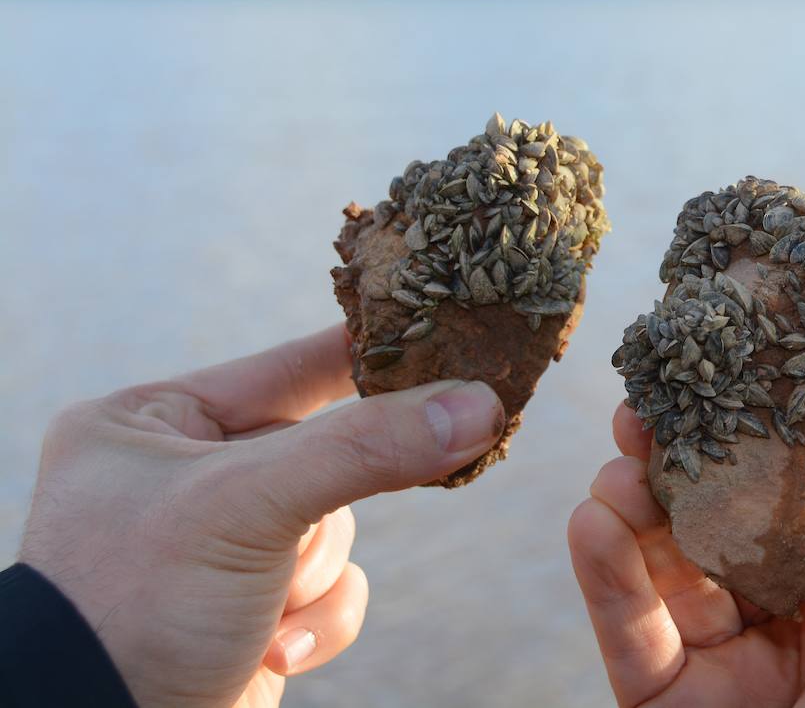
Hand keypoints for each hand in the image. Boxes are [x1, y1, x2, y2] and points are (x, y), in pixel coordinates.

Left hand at [18, 325, 504, 707]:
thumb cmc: (137, 606)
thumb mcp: (248, 504)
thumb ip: (365, 447)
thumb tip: (482, 403)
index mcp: (152, 423)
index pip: (287, 366)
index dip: (371, 356)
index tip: (451, 337)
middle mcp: (182, 478)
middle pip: (326, 454)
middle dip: (329, 503)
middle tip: (424, 461)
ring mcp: (219, 550)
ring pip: (336, 529)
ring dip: (313, 574)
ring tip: (262, 610)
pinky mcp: (250, 612)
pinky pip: (330, 592)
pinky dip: (315, 622)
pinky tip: (270, 651)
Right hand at [568, 403, 804, 707]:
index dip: (783, 440)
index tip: (751, 373)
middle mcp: (790, 630)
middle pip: (728, 527)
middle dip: (690, 464)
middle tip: (654, 402)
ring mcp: (721, 667)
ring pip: (667, 568)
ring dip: (636, 507)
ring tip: (621, 457)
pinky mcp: (660, 704)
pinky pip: (627, 632)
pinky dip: (604, 576)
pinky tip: (591, 520)